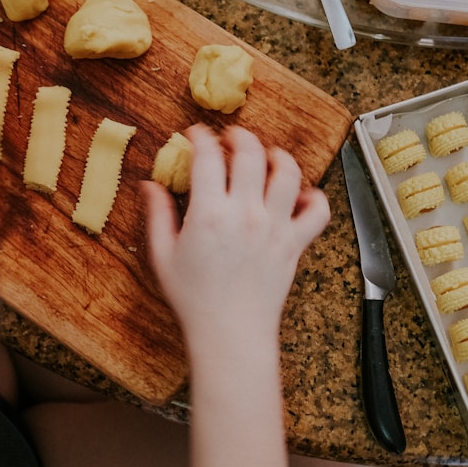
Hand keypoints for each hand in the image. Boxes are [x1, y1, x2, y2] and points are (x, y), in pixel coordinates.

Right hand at [140, 125, 329, 346]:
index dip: (200, 136)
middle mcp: (245, 213)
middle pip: (251, 153)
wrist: (230, 332)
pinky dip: (314, 198)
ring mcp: (275, 226)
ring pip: (288, 172)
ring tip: (269, 156)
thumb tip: (149, 184)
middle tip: (232, 137)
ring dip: (278, 156)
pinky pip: (317, 211)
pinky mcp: (295, 243)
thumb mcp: (163, 255)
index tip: (195, 134)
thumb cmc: (194, 299)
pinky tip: (299, 195)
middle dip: (240, 135)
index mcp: (209, 213)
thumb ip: (157, 215)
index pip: (207, 156)